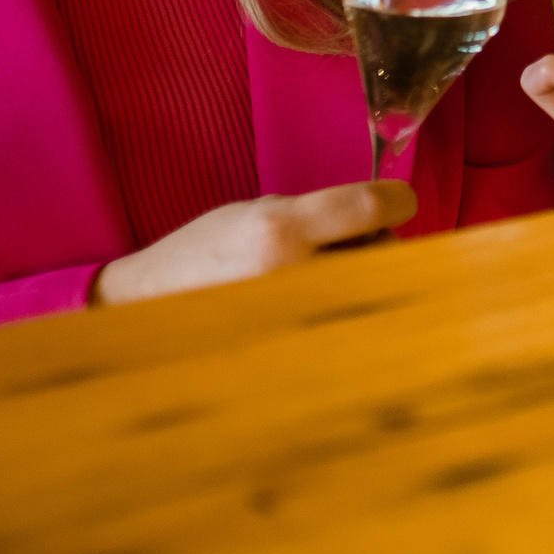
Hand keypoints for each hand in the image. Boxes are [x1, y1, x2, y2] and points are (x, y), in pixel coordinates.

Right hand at [90, 180, 416, 304]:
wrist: (151, 307)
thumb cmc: (204, 251)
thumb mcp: (260, 210)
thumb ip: (321, 212)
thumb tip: (381, 218)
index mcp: (279, 231)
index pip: (368, 208)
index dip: (398, 200)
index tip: (401, 201)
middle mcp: (292, 275)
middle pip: (380, 253)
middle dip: (378, 245)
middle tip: (353, 243)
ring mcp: (296, 320)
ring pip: (367, 292)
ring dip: (364, 279)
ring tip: (323, 276)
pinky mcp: (298, 353)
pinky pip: (346, 324)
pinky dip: (348, 311)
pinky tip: (323, 306)